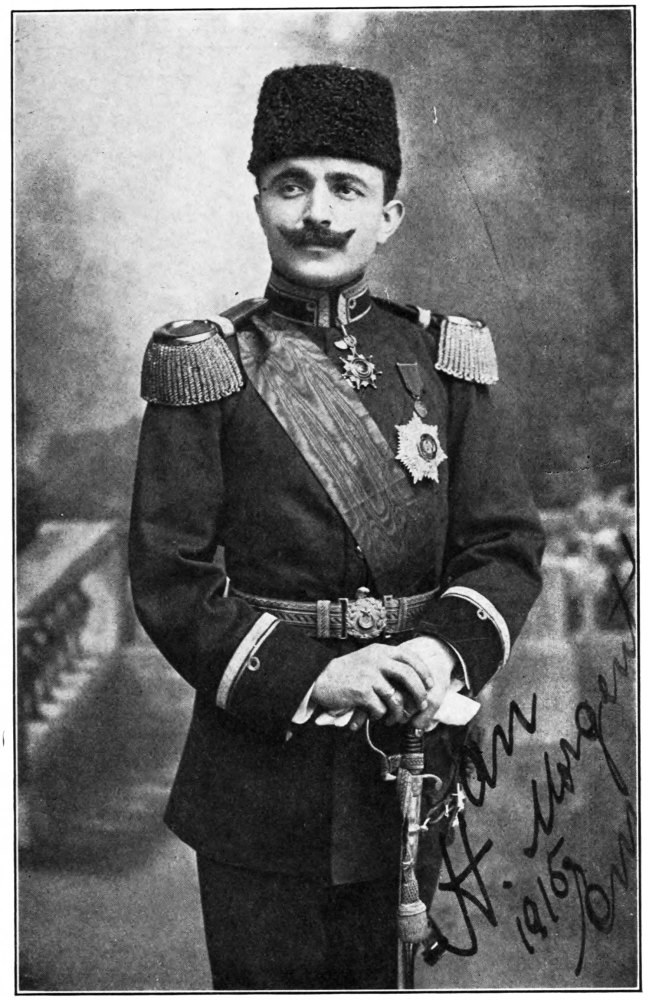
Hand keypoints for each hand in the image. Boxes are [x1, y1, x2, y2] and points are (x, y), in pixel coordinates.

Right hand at [342, 638, 457, 733]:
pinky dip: (379, 716)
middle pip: (408, 676)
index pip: (410, 656)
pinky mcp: (361, 691)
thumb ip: (388, 664)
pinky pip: (380, 709)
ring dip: (398, 712)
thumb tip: (415, 681)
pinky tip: (373, 715)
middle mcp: (376, 660)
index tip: (429, 684)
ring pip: (395, 698)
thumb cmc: (347, 672)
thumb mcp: (368, 659)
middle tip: (420, 704)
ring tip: (393, 718)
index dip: (423, 671)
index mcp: (380, 651)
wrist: (320, 679)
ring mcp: (369, 675)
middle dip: (418, 693)